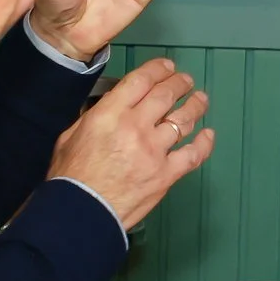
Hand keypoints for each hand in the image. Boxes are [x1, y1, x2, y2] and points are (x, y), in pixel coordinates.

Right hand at [47, 57, 213, 228]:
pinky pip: (193, 154)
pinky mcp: (166, 174)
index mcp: (110, 115)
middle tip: (186, 81)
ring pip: (184, 120)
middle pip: (166, 95)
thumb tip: (109, 107)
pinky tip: (208, 134)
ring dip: (196, 106)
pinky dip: (204, 143)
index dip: (158, 69)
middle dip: (180, 84)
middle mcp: (136, 127)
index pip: (141, 80)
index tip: (167, 67)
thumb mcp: (71, 136)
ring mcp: (154, 150)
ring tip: (200, 99)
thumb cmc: (71, 178)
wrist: (81, 213)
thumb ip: (94, 117)